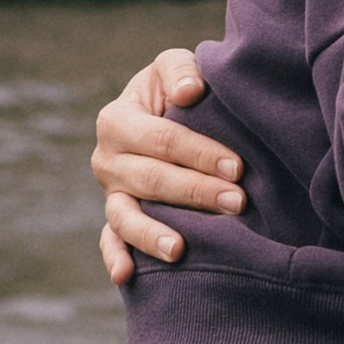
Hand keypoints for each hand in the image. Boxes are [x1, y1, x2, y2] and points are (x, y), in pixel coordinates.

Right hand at [91, 48, 237, 284]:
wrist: (162, 115)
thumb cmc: (175, 90)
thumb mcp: (173, 67)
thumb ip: (180, 71)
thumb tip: (190, 92)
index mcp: (117, 119)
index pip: (162, 140)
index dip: (200, 153)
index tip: (237, 166)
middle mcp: (106, 159)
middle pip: (152, 180)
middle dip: (196, 192)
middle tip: (237, 202)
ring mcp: (109, 194)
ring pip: (125, 217)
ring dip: (152, 234)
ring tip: (180, 248)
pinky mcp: (114, 220)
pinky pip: (110, 242)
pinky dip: (115, 258)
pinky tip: (126, 276)